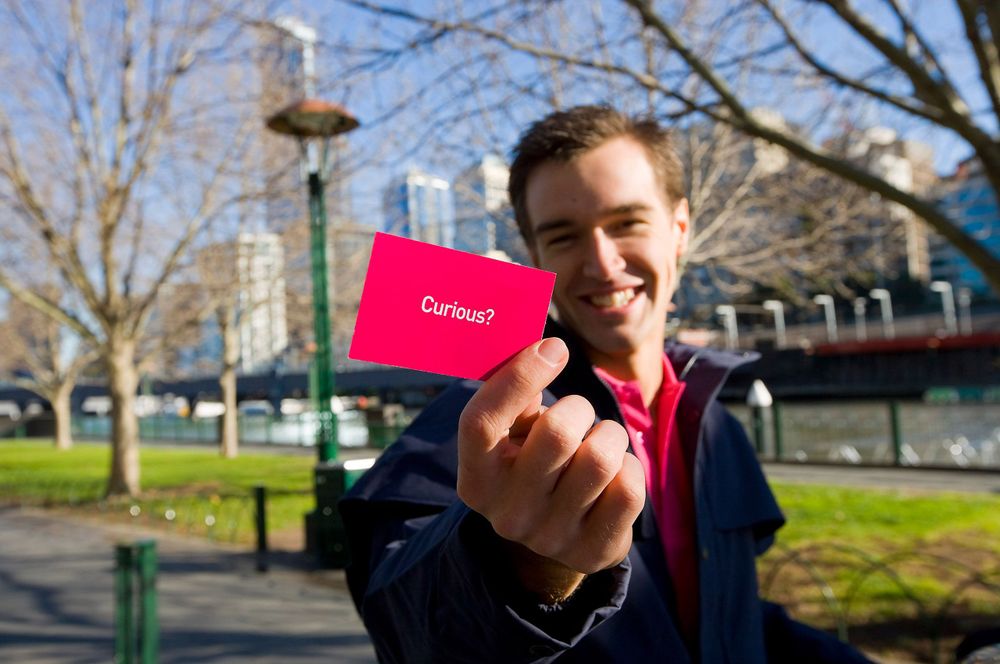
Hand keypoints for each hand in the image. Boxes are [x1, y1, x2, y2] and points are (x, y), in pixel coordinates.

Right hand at [457, 338, 644, 601]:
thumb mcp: (511, 436)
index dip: (520, 376)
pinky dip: (628, 465)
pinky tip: (614, 472)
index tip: (555, 347)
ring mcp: (551, 536)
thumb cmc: (531, 462)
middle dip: (578, 407)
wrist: (553, 538)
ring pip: (600, 456)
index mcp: (476, 478)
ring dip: (607, 435)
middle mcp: (507, 513)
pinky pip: (629, 486)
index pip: (482, 421)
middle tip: (577, 412)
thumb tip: (542, 345)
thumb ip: (516, 395)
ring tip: (597, 441)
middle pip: (557, 432)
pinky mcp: (594, 550)